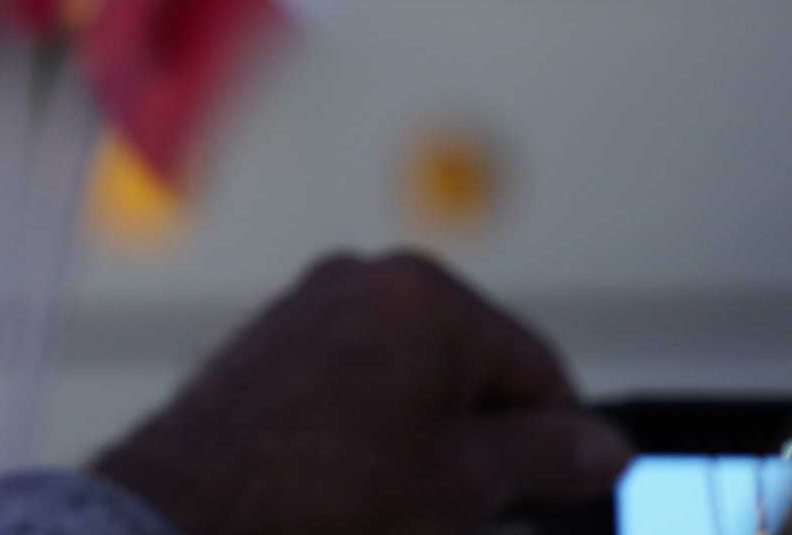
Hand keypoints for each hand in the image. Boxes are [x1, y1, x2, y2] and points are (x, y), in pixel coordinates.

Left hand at [92, 251, 631, 534]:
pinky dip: (378, 426)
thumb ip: (547, 457)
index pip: (537, 366)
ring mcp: (312, 305)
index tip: (563, 494)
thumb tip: (604, 445)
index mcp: (422, 295)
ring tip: (409, 502)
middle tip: (476, 507)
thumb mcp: (460, 484)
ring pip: (415, 376)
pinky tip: (362, 485)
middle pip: (475, 365)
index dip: (560, 441)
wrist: (187, 511)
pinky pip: (359, 378)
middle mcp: (363, 279)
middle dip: (487, 439)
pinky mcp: (274, 340)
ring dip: (433, 437)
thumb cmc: (313, 493)